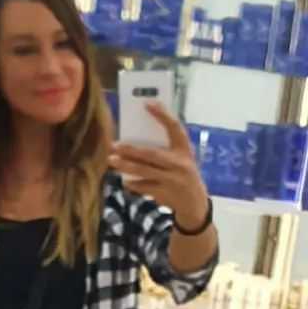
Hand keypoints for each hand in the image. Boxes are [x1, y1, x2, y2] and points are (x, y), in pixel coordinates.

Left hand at [110, 104, 209, 229]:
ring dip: (126, 166)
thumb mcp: (182, 160)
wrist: (195, 205)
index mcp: (185, 150)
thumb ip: (166, 150)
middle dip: (131, 150)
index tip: (147, 103)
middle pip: (152, 154)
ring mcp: (172, 181)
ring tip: (112, 160)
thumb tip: (135, 139)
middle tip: (114, 144)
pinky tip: (124, 181)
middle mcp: (180, 164)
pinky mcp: (165, 194)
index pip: (175, 128)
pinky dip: (132, 184)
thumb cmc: (184, 175)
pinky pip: (143, 187)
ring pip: (144, 171)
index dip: (162, 115)